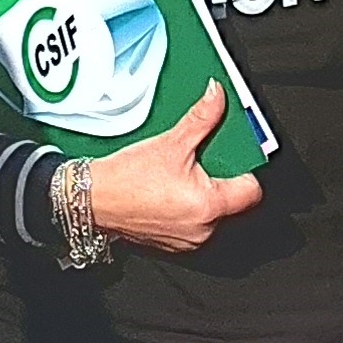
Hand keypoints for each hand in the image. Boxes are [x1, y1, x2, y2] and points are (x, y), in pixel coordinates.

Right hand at [86, 82, 261, 252]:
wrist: (91, 200)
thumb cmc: (126, 179)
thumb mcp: (170, 142)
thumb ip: (202, 118)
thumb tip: (217, 97)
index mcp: (209, 206)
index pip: (252, 191)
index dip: (246, 170)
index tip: (235, 156)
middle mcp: (204, 229)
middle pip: (232, 201)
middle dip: (221, 179)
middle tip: (203, 160)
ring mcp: (188, 241)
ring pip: (212, 214)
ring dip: (203, 195)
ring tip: (182, 175)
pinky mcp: (173, 244)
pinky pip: (193, 223)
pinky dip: (187, 208)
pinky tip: (169, 191)